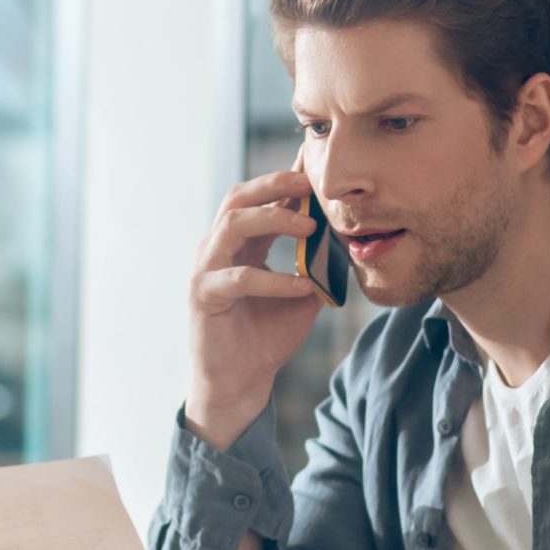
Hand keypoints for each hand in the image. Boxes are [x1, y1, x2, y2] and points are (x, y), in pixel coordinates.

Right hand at [186, 169, 324, 448]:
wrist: (241, 383)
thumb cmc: (267, 338)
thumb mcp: (302, 296)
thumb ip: (317, 266)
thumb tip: (346, 239)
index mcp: (241, 244)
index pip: (260, 199)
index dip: (285, 181)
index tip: (316, 167)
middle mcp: (219, 249)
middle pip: (238, 198)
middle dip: (273, 184)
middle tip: (309, 183)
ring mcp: (207, 269)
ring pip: (232, 226)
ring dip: (272, 220)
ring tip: (309, 227)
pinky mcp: (204, 296)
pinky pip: (238, 278)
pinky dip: (274, 279)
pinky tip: (302, 287)